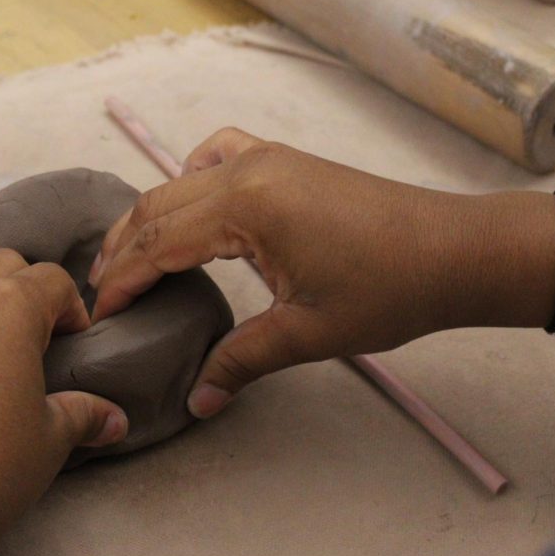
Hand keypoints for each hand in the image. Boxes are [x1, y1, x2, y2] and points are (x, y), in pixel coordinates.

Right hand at [91, 128, 554, 419]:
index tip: (98, 315)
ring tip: (126, 259)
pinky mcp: (283, 160)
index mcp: (244, 207)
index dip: (122, 281)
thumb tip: (198, 401)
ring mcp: (265, 157)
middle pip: (157, 207)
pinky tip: (190, 204)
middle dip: (122, 251)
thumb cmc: (388, 291)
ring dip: (148, 218)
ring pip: (181, 182)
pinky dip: (190, 177)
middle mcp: (245, 169)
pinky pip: (218, 154)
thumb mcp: (308, 332)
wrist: (456, 250)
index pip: (158, 244)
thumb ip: (243, 360)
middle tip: (98, 294)